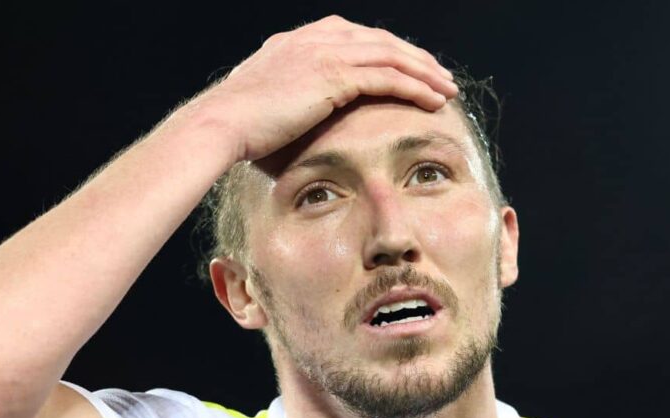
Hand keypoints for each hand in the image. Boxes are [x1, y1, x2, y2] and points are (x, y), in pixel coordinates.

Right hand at [191, 15, 458, 162]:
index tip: (410, 69)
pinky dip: (416, 87)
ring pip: (391, 56)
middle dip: (416, 58)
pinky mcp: (334, 75)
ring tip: (448, 89)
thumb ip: (290, 99)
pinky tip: (434, 101)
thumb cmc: (237, 127)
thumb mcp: (266, 103)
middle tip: (440, 77)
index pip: (358, 38)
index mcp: (299, 41)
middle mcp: (315, 38)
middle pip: (381, 41)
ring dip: (425, 72)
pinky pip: (388, 77)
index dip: (390, 52)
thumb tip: (300, 120)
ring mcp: (325, 52)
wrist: (221, 125)